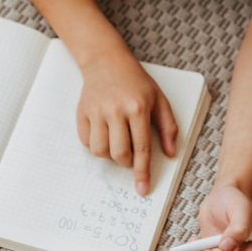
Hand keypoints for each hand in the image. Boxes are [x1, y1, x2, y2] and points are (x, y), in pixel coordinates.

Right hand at [76, 48, 177, 194]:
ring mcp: (96, 112)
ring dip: (110, 153)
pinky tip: (104, 130)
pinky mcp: (82, 113)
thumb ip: (168, 127)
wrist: (107, 61)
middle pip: (119, 154)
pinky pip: (86, 142)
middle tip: (131, 153)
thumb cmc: (137, 82)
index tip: (142, 189)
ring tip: (117, 139)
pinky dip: (95, 143)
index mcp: (138, 109)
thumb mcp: (159, 99)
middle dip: (126, 162)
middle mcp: (116, 111)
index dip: (142, 172)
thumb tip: (170, 153)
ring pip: (100, 151)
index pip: (142, 148)